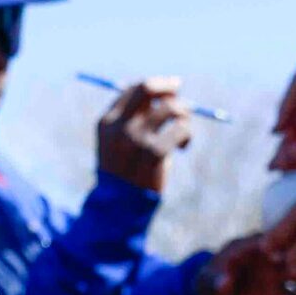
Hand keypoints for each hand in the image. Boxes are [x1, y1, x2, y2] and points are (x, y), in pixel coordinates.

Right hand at [96, 76, 195, 193]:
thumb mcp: (122, 142)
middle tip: (179, 91)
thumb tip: (166, 94)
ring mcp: (135, 140)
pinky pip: (180, 129)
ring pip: (170, 108)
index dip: (155, 86)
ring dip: (183, 115)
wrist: (121, 208)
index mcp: (107, 122)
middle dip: (167, 86)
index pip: (134, 89)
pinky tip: (184, 146)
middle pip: (147, 89)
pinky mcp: (153, 153)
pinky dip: (187, 134)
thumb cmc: (126, 172)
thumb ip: (138, 118)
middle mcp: (119, 127)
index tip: (169, 90)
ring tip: (183, 130)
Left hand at [197, 234, 295, 294]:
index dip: (270, 249)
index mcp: (249, 247)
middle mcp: (268, 257)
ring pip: (294, 276)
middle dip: (292, 264)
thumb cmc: (211, 282)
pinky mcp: (280, 292)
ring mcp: (276, 274)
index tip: (276, 258)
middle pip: (285, 256)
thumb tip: (225, 282)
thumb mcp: (209, 283)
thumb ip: (216, 281)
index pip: (264, 243)